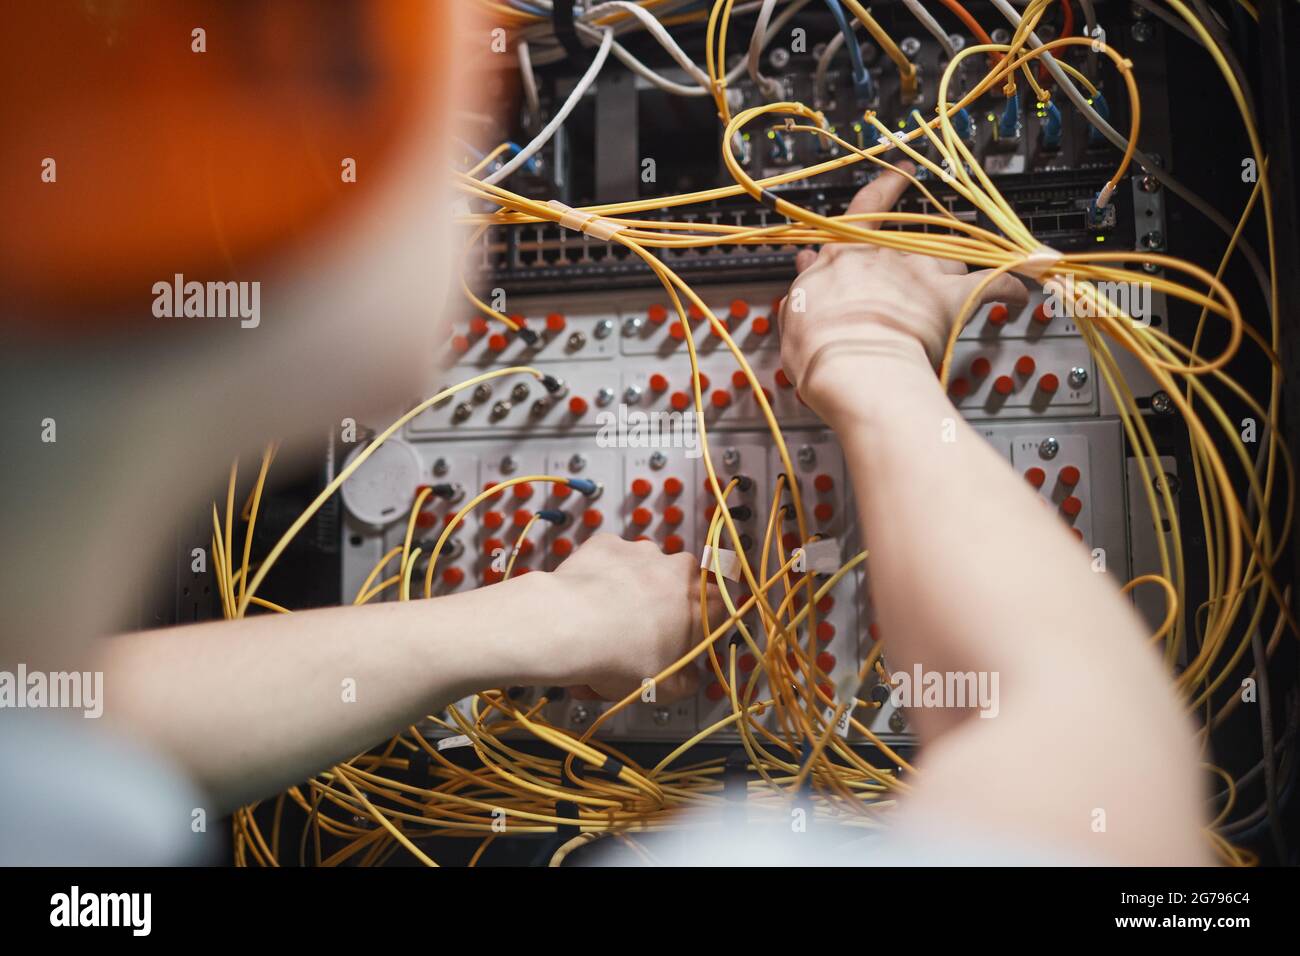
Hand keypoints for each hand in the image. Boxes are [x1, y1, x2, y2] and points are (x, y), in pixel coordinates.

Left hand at [548, 534, 721, 701]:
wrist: (570, 626)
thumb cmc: (624, 658)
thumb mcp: (666, 688)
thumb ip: (687, 680)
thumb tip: (690, 674)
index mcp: (705, 601)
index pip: (715, 612)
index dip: (692, 631)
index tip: (673, 647)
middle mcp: (679, 567)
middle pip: (673, 592)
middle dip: (657, 613)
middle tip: (632, 642)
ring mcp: (642, 551)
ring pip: (639, 575)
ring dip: (627, 594)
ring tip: (600, 628)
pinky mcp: (607, 543)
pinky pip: (608, 562)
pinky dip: (600, 578)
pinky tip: (584, 602)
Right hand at [777, 162, 1027, 424]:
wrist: (858, 371)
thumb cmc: (821, 351)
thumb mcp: (798, 314)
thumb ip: (806, 285)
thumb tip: (807, 263)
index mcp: (847, 255)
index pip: (868, 206)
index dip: (886, 186)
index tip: (901, 171)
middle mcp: (888, 256)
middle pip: (912, 242)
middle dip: (915, 254)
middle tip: (915, 274)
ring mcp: (924, 275)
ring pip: (949, 258)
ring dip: (951, 270)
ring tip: (951, 289)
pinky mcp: (954, 299)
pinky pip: (993, 284)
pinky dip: (1009, 287)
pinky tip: (1019, 295)